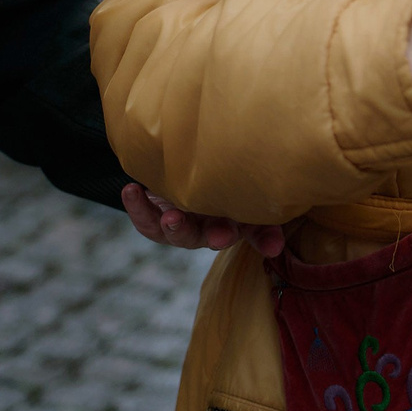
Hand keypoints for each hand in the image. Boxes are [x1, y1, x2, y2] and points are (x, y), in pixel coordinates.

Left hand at [119, 183, 286, 256]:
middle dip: (216, 236)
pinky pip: (148, 222)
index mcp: (239, 218)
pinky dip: (138, 208)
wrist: (182, 165)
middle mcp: (213, 225)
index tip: (273, 245)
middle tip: (218, 237)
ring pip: (179, 234)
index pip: (258, 231)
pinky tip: (131, 190)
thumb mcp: (240, 178)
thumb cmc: (220, 171)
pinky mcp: (159, 220)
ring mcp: (185, 225)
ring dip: (174, 227)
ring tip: (169, 217)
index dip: (266, 238)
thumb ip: (256, 188)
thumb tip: (280, 200)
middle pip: (216, 236)